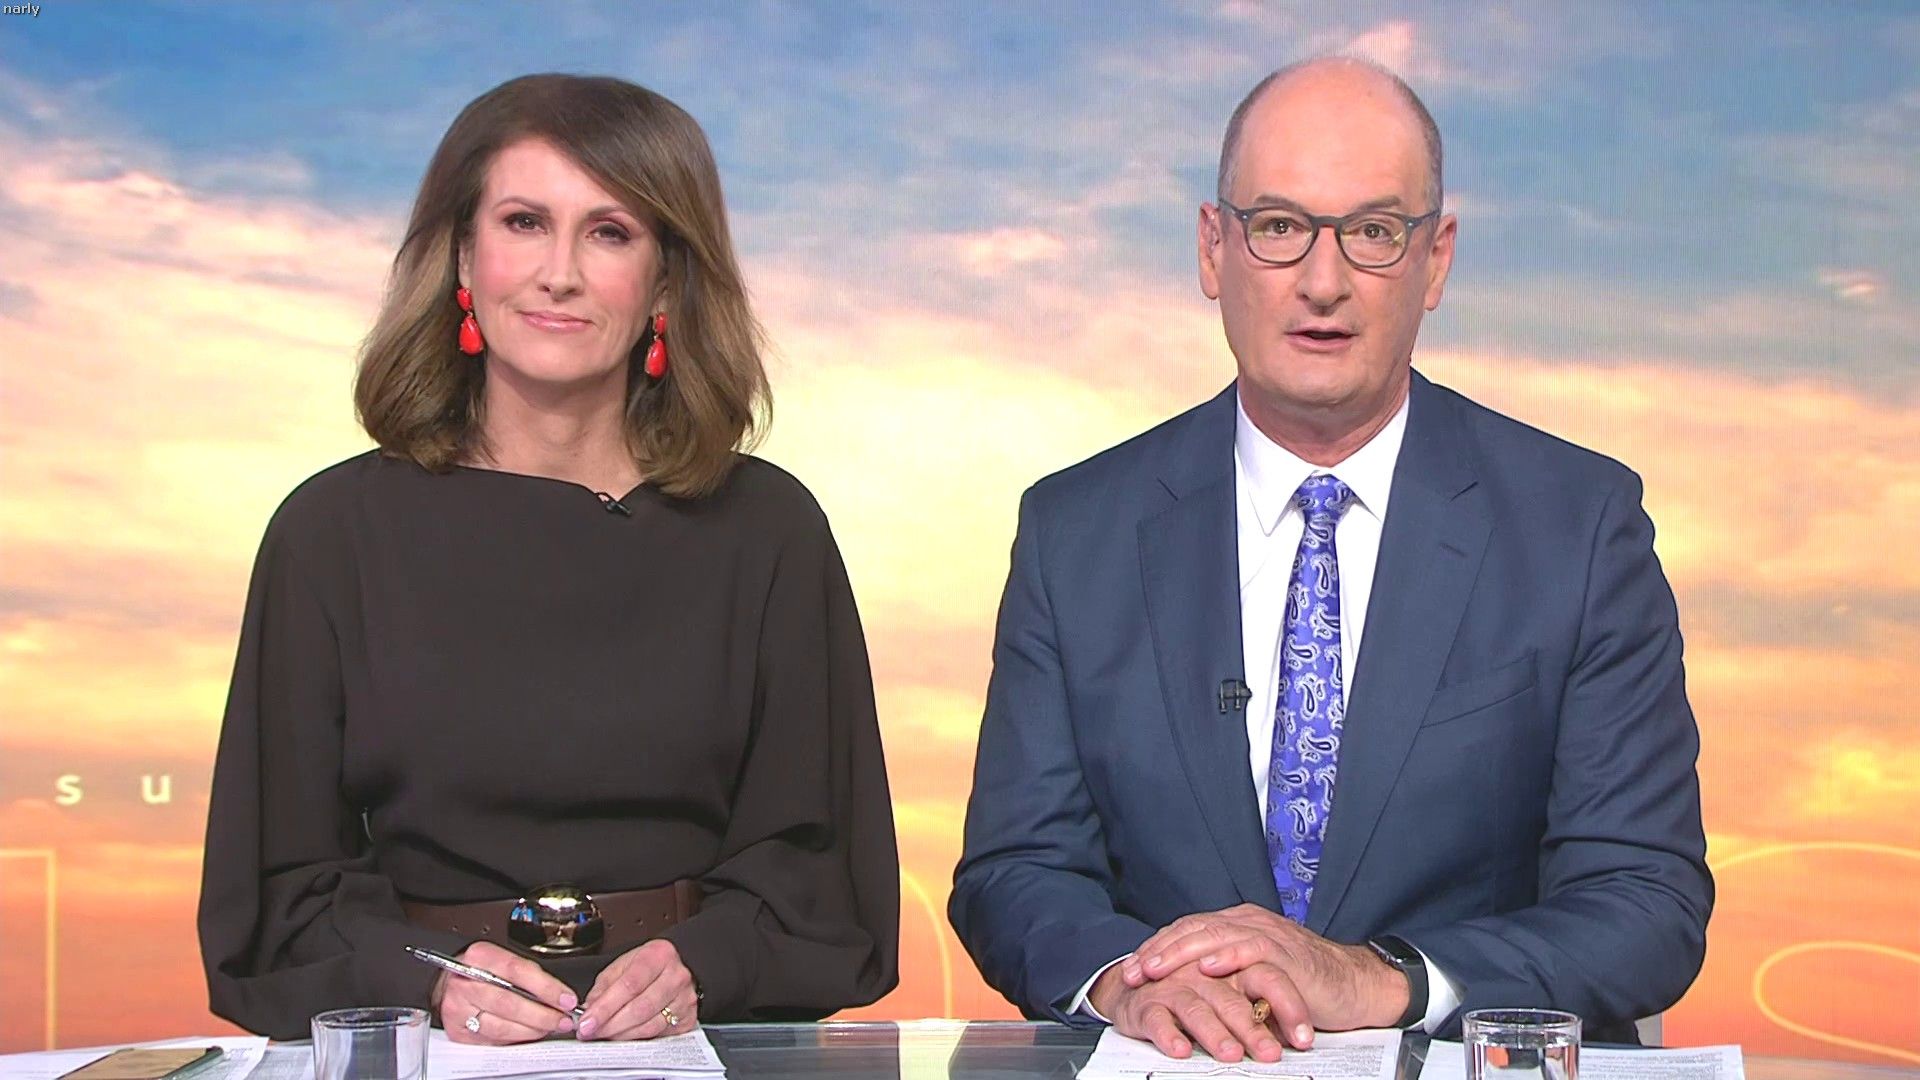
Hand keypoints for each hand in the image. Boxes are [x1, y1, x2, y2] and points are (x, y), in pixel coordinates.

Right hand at [432, 941, 576, 1044]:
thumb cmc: (483, 971)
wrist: (450, 983)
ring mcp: (458, 1009)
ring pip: (502, 1026)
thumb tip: (560, 996)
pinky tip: (530, 1033)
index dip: (546, 987)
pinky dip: (516, 1038)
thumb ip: (529, 975)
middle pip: (509, 1003)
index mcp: (479, 957)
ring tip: (551, 1026)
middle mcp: (464, 983)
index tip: (566, 999)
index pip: (518, 971)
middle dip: (542, 1014)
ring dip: (533, 1029)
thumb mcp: (503, 960)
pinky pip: (493, 1040)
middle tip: (563, 1019)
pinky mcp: (458, 1031)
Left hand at [578, 939, 698, 1040]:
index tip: (587, 1022)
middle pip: (639, 1008)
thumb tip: (588, 1010)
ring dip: (621, 1035)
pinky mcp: (688, 1018)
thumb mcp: (623, 965)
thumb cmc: (650, 964)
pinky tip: (625, 1035)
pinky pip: (659, 1035)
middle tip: (591, 1032)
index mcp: (658, 956)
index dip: (605, 1007)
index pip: (629, 986)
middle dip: (610, 1025)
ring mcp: (685, 998)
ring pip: (649, 1026)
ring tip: (604, 1034)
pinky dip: (637, 1039)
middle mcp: (676, 976)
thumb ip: (604, 987)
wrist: (681, 967)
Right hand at [1089, 955, 1306, 1061]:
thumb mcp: (1232, 995)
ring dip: (1214, 1032)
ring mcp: (1174, 986)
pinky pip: (1157, 1018)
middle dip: (1253, 1029)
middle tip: (1271, 1054)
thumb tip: (1297, 1037)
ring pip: (1196, 1008)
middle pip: (1232, 998)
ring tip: (1231, 1054)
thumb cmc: (1192, 991)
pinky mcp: (1147, 1004)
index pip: (1266, 979)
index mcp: (1231, 967)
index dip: (1288, 1007)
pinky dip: (1169, 1034)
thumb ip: (1260, 1011)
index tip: (1304, 1038)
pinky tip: (1181, 1049)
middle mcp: (1203, 974)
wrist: (1137, 984)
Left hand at [1119, 904, 1407, 1033]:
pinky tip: (1208, 967)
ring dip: (1181, 953)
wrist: (1352, 986)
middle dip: (1159, 951)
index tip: (1130, 969)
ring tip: (1155, 969)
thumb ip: (1225, 975)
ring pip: (1215, 935)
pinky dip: (1228, 956)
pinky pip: (1252, 949)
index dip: (1157, 947)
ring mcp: (1267, 934)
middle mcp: (1248, 923)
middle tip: (1132, 971)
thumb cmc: (1301, 985)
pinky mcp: (1286, 953)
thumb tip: (1184, 990)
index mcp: (1237, 925)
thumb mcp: (1253, 978)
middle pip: (1193, 929)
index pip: (1187, 929)